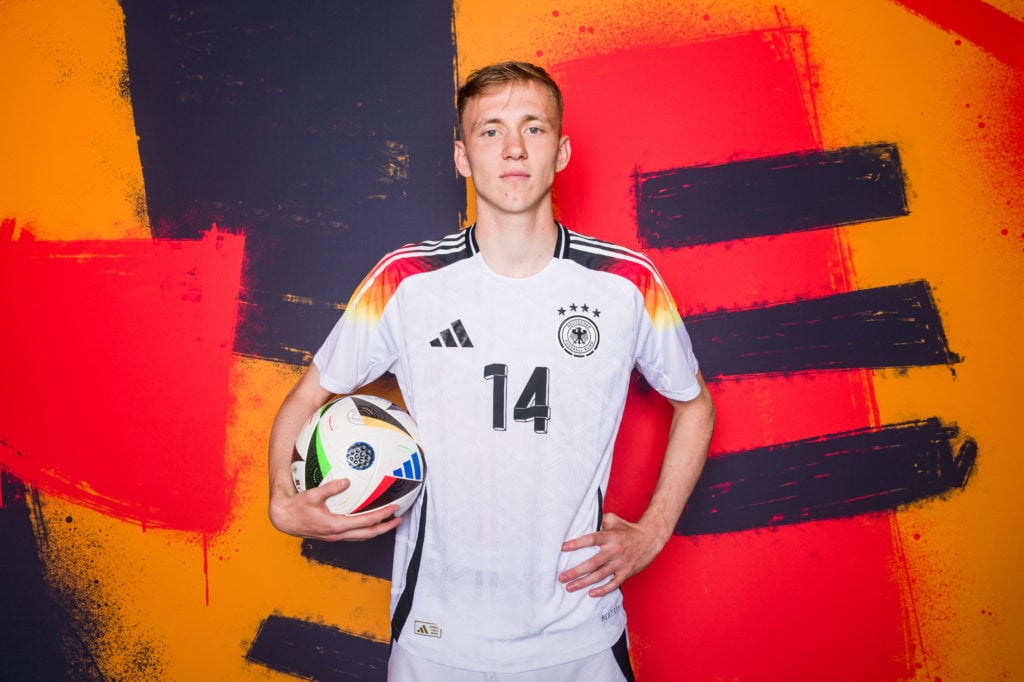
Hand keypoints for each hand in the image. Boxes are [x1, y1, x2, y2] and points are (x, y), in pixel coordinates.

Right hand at [269, 478, 401, 541]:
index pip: (365, 523)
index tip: (395, 508)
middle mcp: (338, 534)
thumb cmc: (296, 506)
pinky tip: (369, 521)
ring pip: (362, 537)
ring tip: (389, 521)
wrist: (283, 519)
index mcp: (335, 526)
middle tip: (400, 519)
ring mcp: (336, 537)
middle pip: (368, 534)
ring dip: (377, 530)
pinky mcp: (333, 535)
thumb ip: (330, 488)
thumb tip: (346, 481)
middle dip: (386, 527)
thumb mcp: (311, 495)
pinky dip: (365, 529)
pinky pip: (354, 534)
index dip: (382, 516)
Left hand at [558, 512, 667, 597]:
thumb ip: (600, 520)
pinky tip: (590, 593)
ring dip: (584, 583)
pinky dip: (602, 590)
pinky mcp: (626, 573)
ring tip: (570, 587)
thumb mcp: (614, 520)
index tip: (562, 548)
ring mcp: (621, 563)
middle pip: (593, 563)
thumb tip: (585, 519)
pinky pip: (613, 584)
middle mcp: (615, 551)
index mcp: (610, 537)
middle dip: (576, 571)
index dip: (577, 544)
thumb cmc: (629, 529)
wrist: (651, 538)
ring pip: (600, 575)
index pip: (591, 539)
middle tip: (562, 577)